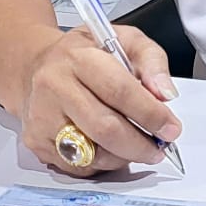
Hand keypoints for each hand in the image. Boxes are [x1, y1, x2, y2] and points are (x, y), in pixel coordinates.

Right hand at [16, 25, 181, 173]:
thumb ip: (151, 61)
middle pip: (105, 128)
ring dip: (123, 156)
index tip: (171, 128)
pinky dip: (102, 164)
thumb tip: (165, 94)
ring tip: (138, 147)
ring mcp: (42, 118)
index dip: (149, 113)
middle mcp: (55, 88)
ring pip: (91, 153)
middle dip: (140, 144)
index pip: (119, 90)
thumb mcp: (124, 40)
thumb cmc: (85, 54)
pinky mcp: (37, 143)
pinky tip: (112, 150)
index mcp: (79, 58)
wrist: (35, 66)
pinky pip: (77, 166)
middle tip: (160, 148)